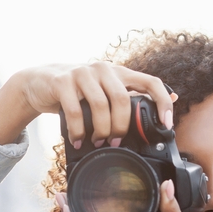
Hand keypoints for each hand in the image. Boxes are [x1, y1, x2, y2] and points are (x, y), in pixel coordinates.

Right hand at [0, 63, 174, 145]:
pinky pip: (76, 111)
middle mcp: (103, 69)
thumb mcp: (106, 90)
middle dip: (121, 126)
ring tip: (97, 142)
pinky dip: (79, 131)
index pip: (151, 82)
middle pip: (123, 99)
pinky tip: (78, 140)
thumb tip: (172, 97)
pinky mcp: (62, 81)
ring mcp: (82, 73)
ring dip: (100, 130)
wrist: (39, 83)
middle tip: (115, 141)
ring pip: (100, 106)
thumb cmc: (78, 92)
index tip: (167, 125)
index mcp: (119, 73)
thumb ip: (133, 94)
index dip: (163, 103)